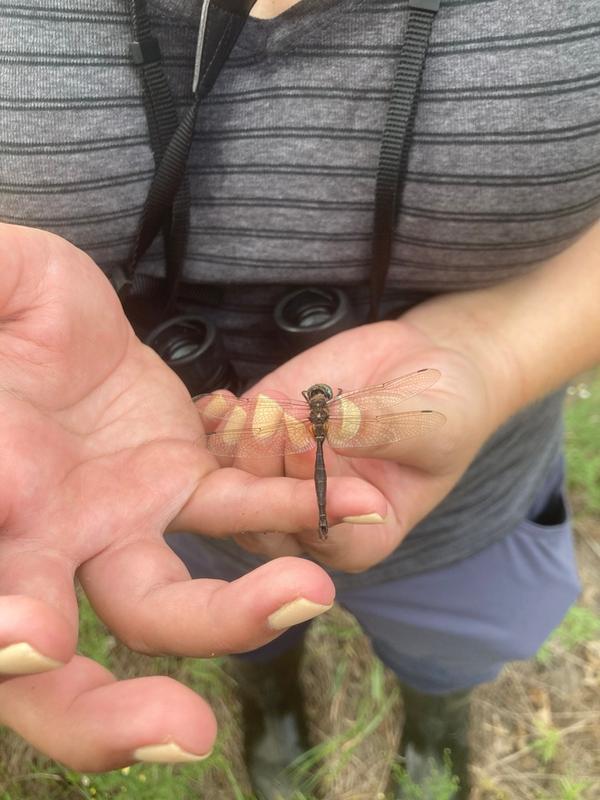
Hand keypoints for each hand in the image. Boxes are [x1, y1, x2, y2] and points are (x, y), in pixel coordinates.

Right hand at [0, 225, 342, 769]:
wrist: (46, 310)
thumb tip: (5, 476)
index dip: (2, 632)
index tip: (34, 639)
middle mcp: (42, 547)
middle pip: (54, 674)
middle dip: (104, 716)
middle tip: (178, 733)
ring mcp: (116, 524)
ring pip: (164, 606)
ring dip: (235, 617)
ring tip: (311, 593)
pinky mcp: (181, 482)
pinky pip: (236, 508)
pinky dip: (289, 506)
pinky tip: (354, 503)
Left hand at [207, 314, 512, 572]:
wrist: (419, 368)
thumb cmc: (445, 410)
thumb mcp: (433, 422)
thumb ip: (387, 430)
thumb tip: (336, 426)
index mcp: (362, 536)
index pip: (326, 534)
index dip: (313, 495)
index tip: (314, 442)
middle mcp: (314, 518)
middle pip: (269, 516)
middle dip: (267, 470)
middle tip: (278, 420)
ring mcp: (281, 479)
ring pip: (238, 481)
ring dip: (241, 444)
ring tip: (258, 406)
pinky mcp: (260, 440)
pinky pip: (226, 443)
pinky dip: (218, 425)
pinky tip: (223, 401)